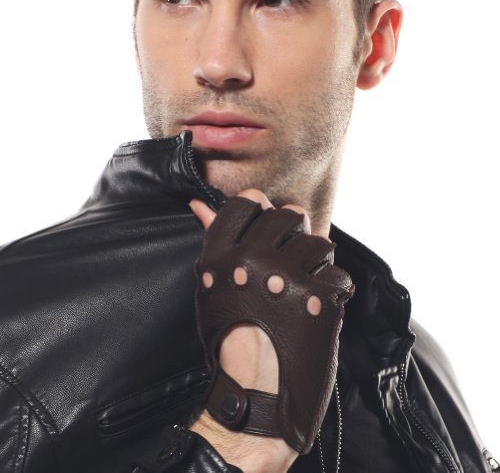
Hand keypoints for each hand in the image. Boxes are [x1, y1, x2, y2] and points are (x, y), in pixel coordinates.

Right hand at [189, 188, 352, 468]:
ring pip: (319, 243)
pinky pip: (338, 274)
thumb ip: (215, 242)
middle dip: (295, 236)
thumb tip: (200, 204)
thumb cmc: (232, 344)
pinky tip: (317, 311)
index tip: (269, 230)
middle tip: (290, 265)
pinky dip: (333, 293)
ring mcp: (284, 277)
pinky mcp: (317, 297)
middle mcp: (250, 260)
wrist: (256, 397)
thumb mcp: (213, 289)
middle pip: (288, 214)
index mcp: (220, 257)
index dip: (263, 213)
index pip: (248, 202)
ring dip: (317, 266)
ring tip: (303, 291)